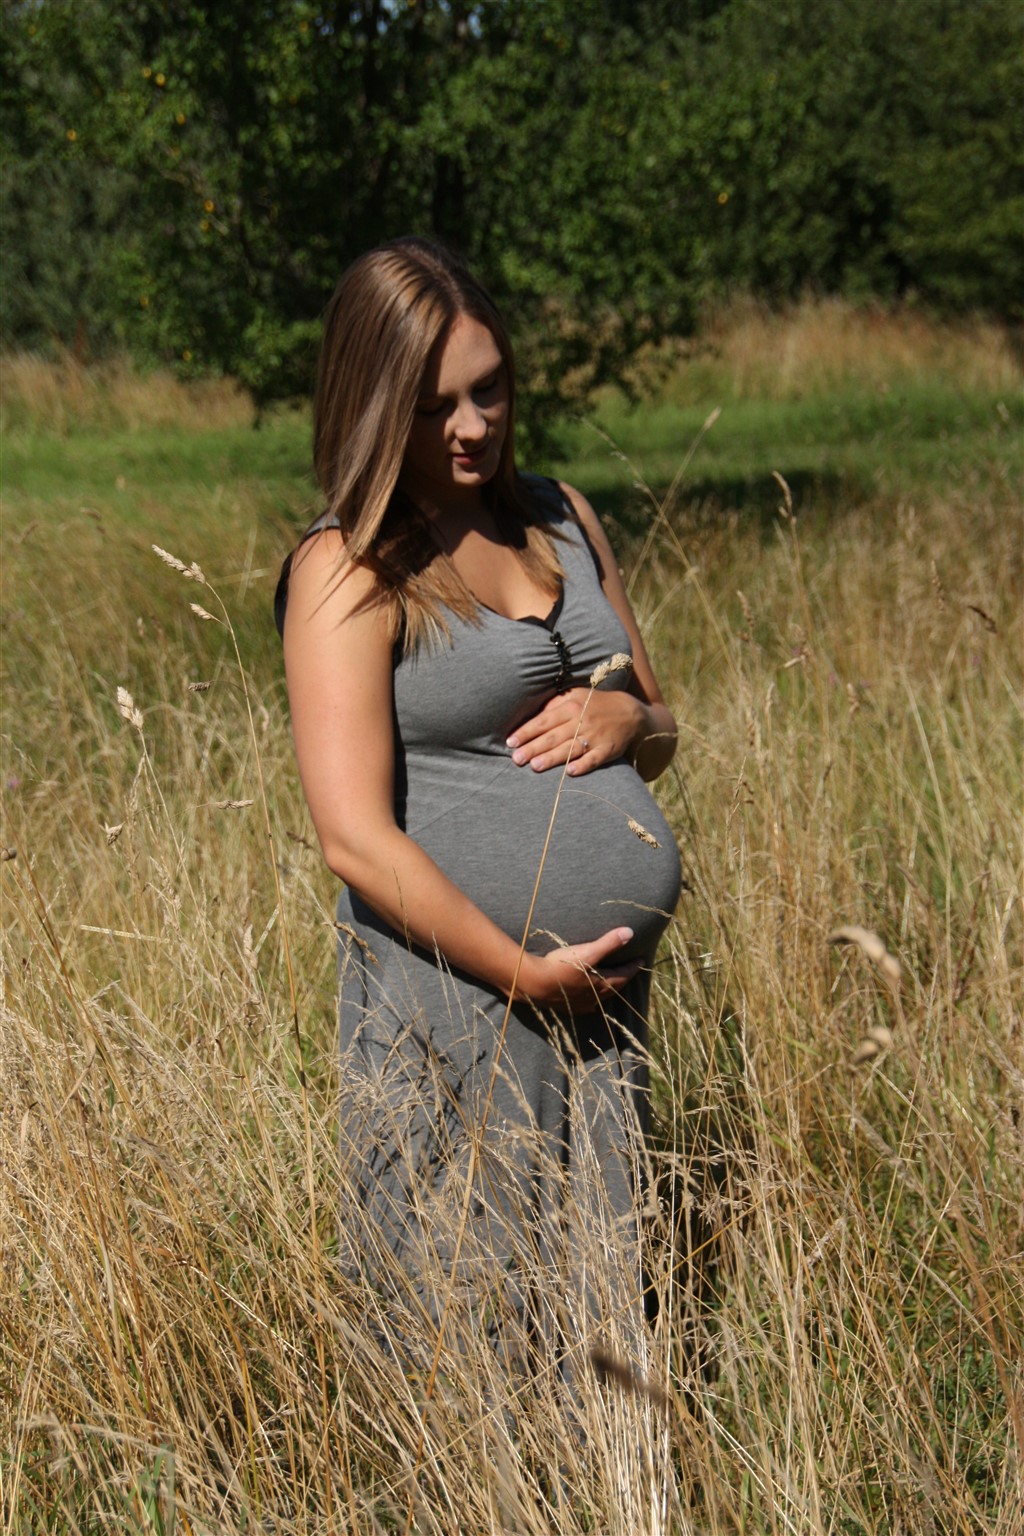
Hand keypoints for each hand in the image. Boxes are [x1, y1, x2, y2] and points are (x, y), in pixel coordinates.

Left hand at [506, 688, 644, 776]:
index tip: (511, 742)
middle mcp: (582, 721)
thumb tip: (531, 716)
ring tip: (535, 766)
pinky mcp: (607, 749)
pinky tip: (570, 772)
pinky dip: (583, 765)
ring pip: (570, 749)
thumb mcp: (575, 696)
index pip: (544, 721)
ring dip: (553, 758)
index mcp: (571, 707)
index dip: (526, 732)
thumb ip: (553, 705)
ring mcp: (595, 736)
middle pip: (554, 737)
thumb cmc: (595, 705)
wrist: (630, 713)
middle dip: (533, 748)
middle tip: (516, 759)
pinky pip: (594, 759)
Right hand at [516, 927, 640, 1013]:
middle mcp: (593, 997)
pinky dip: (589, 1003)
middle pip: (613, 988)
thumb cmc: (561, 966)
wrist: (533, 984)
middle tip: (629, 972)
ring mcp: (579, 1004)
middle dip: (623, 979)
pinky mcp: (566, 1007)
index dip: (633, 967)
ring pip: (599, 999)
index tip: (642, 960)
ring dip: (607, 992)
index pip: (623, 975)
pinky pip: (584, 1006)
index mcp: (601, 984)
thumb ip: (609, 943)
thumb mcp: (587, 952)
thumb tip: (630, 932)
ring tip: (610, 986)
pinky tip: (587, 1004)